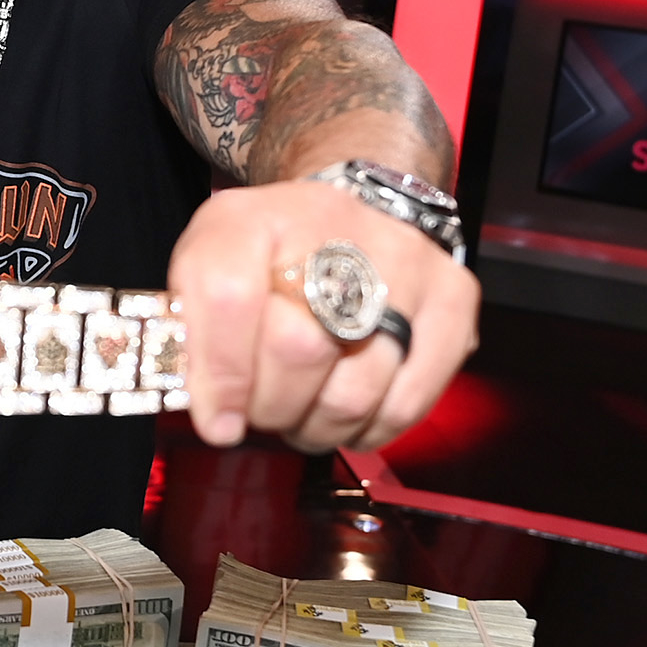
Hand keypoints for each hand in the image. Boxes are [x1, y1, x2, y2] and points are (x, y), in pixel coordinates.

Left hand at [169, 178, 478, 451]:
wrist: (346, 217)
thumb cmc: (267, 260)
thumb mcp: (206, 270)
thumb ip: (192, 333)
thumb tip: (218, 418)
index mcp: (255, 219)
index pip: (228, 296)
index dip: (219, 374)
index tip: (218, 421)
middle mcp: (337, 228)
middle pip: (297, 349)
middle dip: (272, 406)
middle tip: (265, 410)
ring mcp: (405, 261)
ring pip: (355, 391)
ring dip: (319, 427)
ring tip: (304, 413)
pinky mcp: (453, 295)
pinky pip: (409, 401)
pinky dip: (372, 429)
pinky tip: (349, 416)